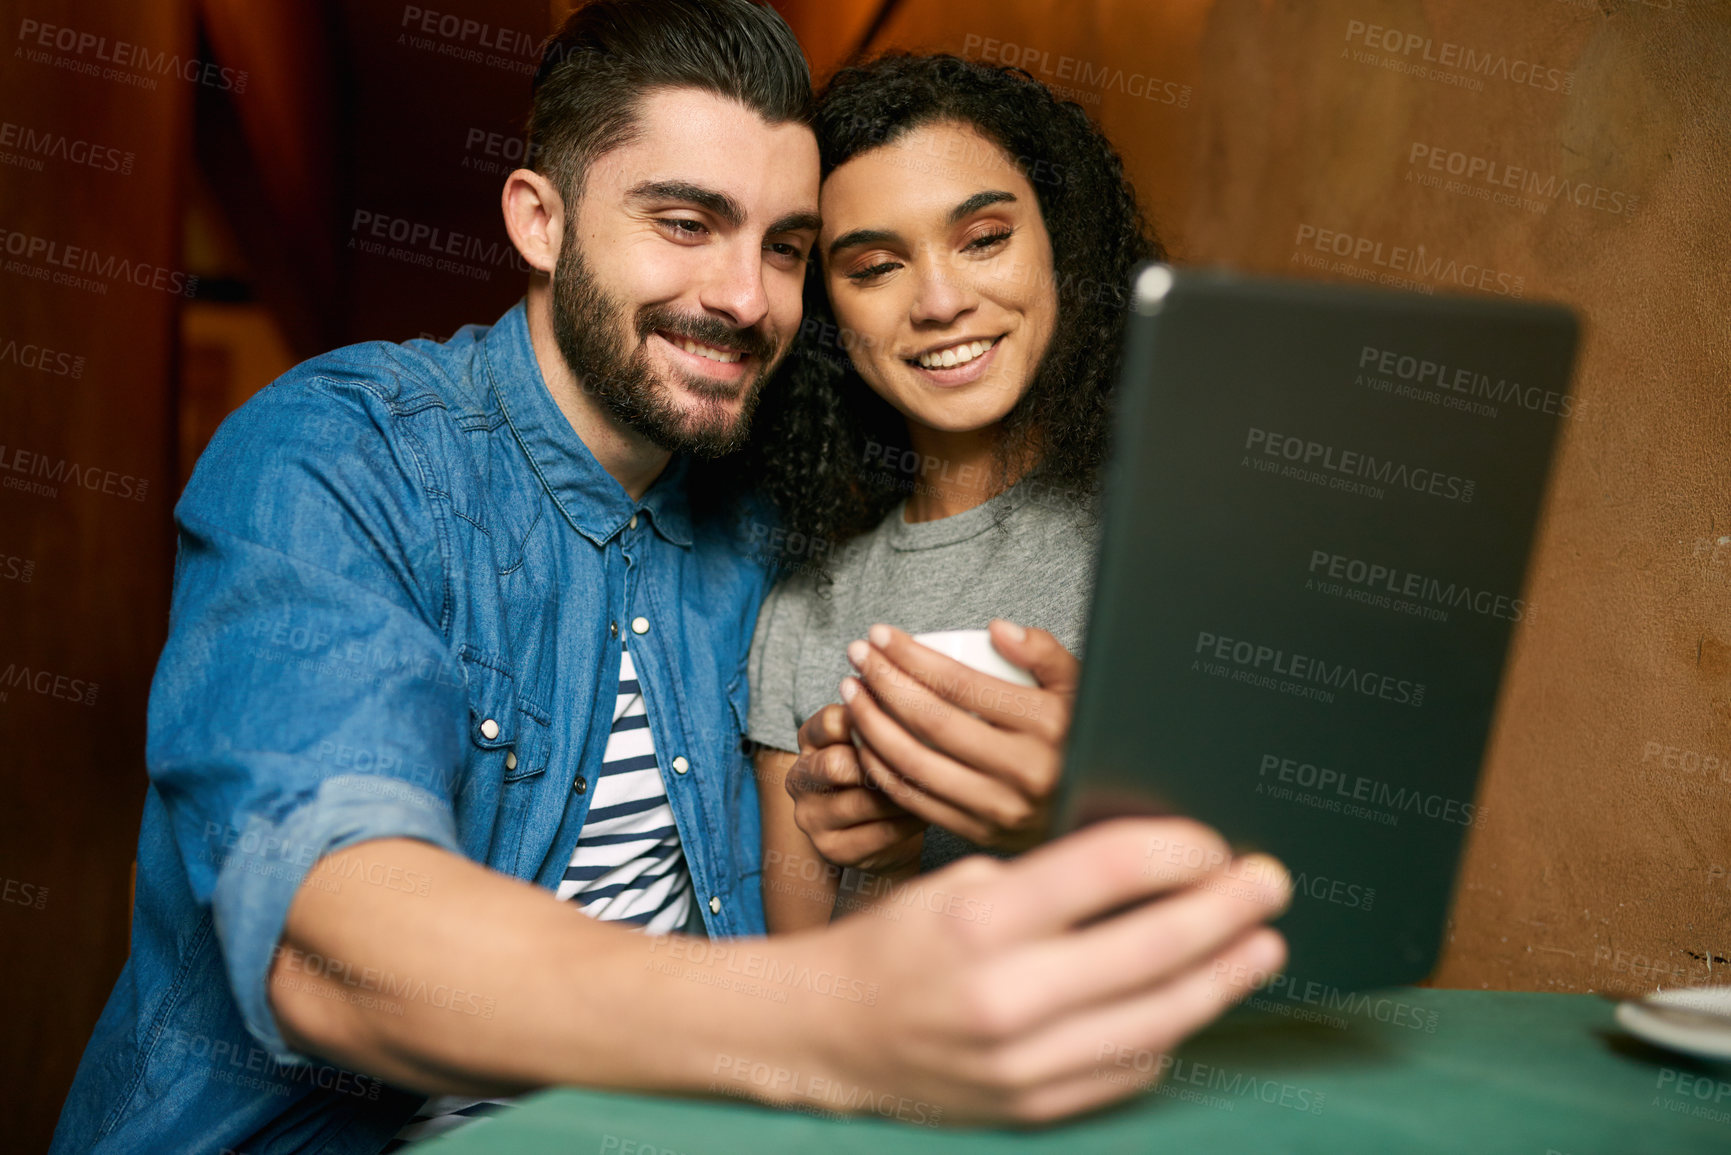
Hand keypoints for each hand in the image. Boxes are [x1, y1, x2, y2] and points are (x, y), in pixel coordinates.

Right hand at [785, 704, 924, 873]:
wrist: (883, 833)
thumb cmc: (883, 770)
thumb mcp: (876, 739)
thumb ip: (882, 719)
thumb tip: (907, 699)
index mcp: (809, 740)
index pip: (834, 721)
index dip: (874, 722)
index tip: (906, 726)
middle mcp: (799, 778)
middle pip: (837, 764)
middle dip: (883, 763)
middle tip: (921, 761)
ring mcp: (811, 818)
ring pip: (864, 801)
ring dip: (904, 793)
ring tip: (931, 786)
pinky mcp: (832, 850)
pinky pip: (881, 832)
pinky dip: (910, 821)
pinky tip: (926, 811)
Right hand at [798, 818, 1290, 1123]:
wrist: (827, 1035)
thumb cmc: (896, 943)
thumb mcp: (957, 885)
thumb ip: (1048, 883)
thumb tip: (1154, 870)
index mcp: (979, 921)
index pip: (1106, 869)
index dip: (1177, 850)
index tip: (1212, 841)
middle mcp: (1005, 996)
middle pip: (1153, 947)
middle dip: (1227, 910)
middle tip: (1270, 882)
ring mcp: (1023, 1063)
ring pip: (1159, 1018)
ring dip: (1224, 977)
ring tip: (1263, 946)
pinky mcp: (1034, 1107)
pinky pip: (1131, 1068)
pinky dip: (1171, 1028)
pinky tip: (1193, 997)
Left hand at [840, 620, 1075, 851]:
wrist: (1103, 812)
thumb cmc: (1082, 737)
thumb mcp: (1081, 688)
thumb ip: (1045, 653)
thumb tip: (997, 630)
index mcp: (1049, 725)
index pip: (961, 684)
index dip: (912, 656)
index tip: (880, 635)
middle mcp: (1024, 770)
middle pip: (930, 721)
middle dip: (882, 682)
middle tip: (856, 656)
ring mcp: (1000, 808)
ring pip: (914, 763)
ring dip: (872, 725)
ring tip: (852, 693)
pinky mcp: (980, 833)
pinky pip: (915, 799)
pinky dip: (881, 768)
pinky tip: (865, 740)